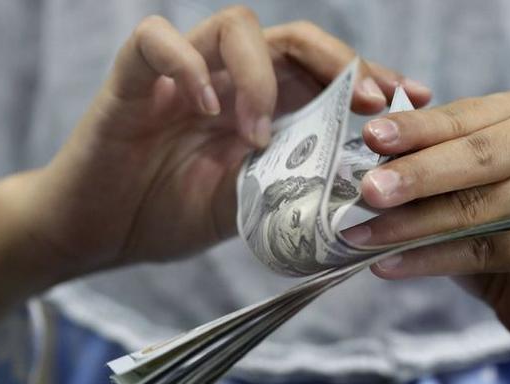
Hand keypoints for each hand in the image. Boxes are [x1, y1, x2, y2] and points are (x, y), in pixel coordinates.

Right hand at [20, 9, 431, 275]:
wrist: (96, 234)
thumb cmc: (167, 214)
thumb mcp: (247, 206)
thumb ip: (291, 186)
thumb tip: (359, 187)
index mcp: (258, 106)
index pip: (322, 71)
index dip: (368, 76)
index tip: (413, 95)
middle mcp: (227, 81)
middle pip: (292, 36)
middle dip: (339, 61)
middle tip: (368, 101)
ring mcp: (180, 74)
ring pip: (234, 25)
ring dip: (262, 76)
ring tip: (259, 134)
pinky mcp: (131, 79)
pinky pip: (158, 41)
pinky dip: (188, 66)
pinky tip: (207, 111)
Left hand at [348, 89, 509, 348]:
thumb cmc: (507, 231)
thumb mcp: (468, 190)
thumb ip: (430, 172)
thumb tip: (366, 173)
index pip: (462, 117)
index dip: (415, 128)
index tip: (369, 136)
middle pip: (476, 155)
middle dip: (415, 174)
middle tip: (367, 189)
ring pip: (477, 206)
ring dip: (412, 224)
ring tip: (363, 236)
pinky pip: (486, 248)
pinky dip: (432, 258)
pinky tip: (390, 265)